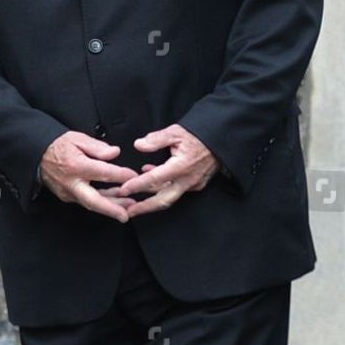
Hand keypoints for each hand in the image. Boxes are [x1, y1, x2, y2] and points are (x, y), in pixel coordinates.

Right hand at [39, 131, 136, 221]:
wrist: (37, 155)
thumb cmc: (58, 146)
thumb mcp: (78, 139)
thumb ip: (97, 147)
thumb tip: (115, 152)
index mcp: (76, 166)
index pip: (103, 173)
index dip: (121, 175)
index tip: (135, 176)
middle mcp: (71, 183)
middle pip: (94, 201)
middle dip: (112, 209)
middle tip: (126, 215)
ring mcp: (68, 192)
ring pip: (92, 203)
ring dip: (110, 207)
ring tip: (128, 208)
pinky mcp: (67, 197)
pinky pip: (87, 201)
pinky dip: (102, 202)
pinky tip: (115, 200)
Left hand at [104, 123, 218, 217]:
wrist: (221, 141)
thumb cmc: (200, 135)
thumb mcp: (176, 132)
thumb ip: (156, 139)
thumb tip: (139, 144)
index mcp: (181, 167)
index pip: (154, 180)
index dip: (137, 185)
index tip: (123, 190)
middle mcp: (187, 180)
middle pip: (163, 200)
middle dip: (144, 208)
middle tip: (128, 212)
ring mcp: (193, 184)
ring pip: (169, 196)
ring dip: (151, 198)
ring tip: (135, 199)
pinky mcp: (196, 185)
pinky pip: (176, 190)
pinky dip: (162, 189)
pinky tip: (151, 181)